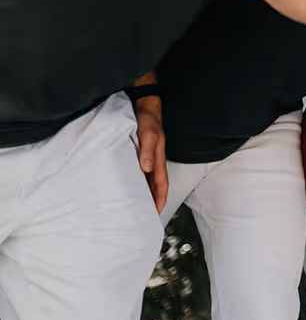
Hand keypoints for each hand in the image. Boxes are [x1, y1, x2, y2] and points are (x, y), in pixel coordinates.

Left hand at [133, 94, 167, 213]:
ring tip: (137, 205)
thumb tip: (147, 168)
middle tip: (145, 214)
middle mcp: (153, 160)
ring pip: (148, 179)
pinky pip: (139, 171)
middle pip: (156, 184)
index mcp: (158, 158)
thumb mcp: (149, 133)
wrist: (143, 104)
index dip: (161, 198)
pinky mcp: (138, 153)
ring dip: (145, 192)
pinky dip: (137, 181)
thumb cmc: (147, 118)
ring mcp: (147, 157)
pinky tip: (129, 185)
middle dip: (153, 200)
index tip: (157, 211)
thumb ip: (148, 150)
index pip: (162, 183)